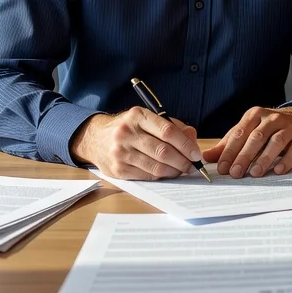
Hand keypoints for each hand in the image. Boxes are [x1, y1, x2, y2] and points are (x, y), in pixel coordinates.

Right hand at [70, 107, 201, 179]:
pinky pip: (146, 176)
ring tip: (182, 170)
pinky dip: (161, 176)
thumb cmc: (129, 128)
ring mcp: (121, 152)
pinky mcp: (118, 169)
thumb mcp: (147, 119)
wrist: (95, 138)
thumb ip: (173, 126)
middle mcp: (127, 133)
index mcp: (137, 116)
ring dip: (174, 171)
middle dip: (183, 161)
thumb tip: (192, 139)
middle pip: (163, 151)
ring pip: (156, 166)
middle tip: (192, 165)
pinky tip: (167, 173)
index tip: (196, 153)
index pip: (167, 131)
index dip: (185, 144)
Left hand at [203, 106, 291, 178]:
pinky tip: (278, 170)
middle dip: (244, 156)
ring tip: (255, 173)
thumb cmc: (267, 129)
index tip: (222, 168)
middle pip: (256, 138)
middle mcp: (271, 118)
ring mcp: (288, 127)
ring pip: (276, 142)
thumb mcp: (247, 131)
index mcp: (254, 115)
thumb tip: (207, 157)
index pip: (239, 133)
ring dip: (264, 158)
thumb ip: (228, 144)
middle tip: (235, 173)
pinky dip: (286, 160)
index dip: (230, 151)